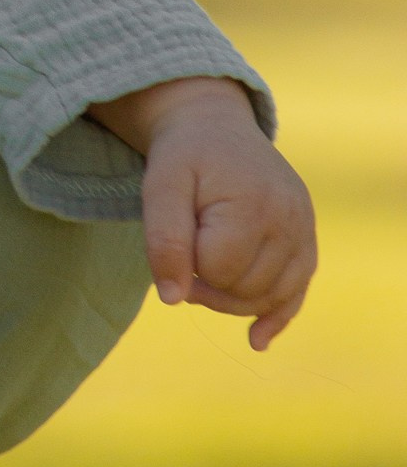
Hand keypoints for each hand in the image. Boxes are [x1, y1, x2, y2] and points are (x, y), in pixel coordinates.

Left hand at [102, 77, 317, 349]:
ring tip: (204, 275)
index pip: (219, 270)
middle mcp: (289, 218)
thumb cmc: (184, 156)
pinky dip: (277, 316)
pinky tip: (256, 340)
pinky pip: (297, 289)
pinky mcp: (306, 236)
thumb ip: (164, 240)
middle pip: (247, 290)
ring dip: (233, 299)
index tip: (174, 242)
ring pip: (270, 296)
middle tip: (183, 260)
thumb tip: (173, 299)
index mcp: (252, 203)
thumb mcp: (160, 186)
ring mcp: (303, 228)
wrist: (215, 125)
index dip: (189, 266)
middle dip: (209, 286)